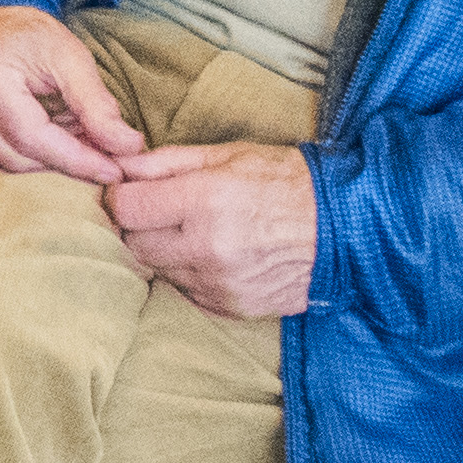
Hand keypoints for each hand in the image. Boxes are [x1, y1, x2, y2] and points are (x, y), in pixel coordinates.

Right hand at [0, 1, 144, 184]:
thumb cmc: (23, 33)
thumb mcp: (68, 54)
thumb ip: (96, 103)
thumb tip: (126, 146)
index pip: (33, 138)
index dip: (77, 160)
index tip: (116, 169)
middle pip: (19, 158)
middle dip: (65, 159)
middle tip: (100, 147)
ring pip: (6, 164)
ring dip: (44, 157)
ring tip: (68, 130)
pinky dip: (22, 153)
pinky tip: (39, 133)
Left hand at [97, 135, 328, 314]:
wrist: (344, 229)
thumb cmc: (286, 181)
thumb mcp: (227, 154)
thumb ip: (165, 162)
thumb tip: (118, 166)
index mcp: (204, 201)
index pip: (126, 209)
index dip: (120, 198)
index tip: (130, 192)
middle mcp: (206, 248)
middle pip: (134, 244)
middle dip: (140, 226)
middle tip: (162, 210)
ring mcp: (217, 284)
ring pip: (157, 270)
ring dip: (165, 251)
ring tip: (195, 231)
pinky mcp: (229, 308)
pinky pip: (185, 292)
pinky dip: (189, 274)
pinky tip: (214, 255)